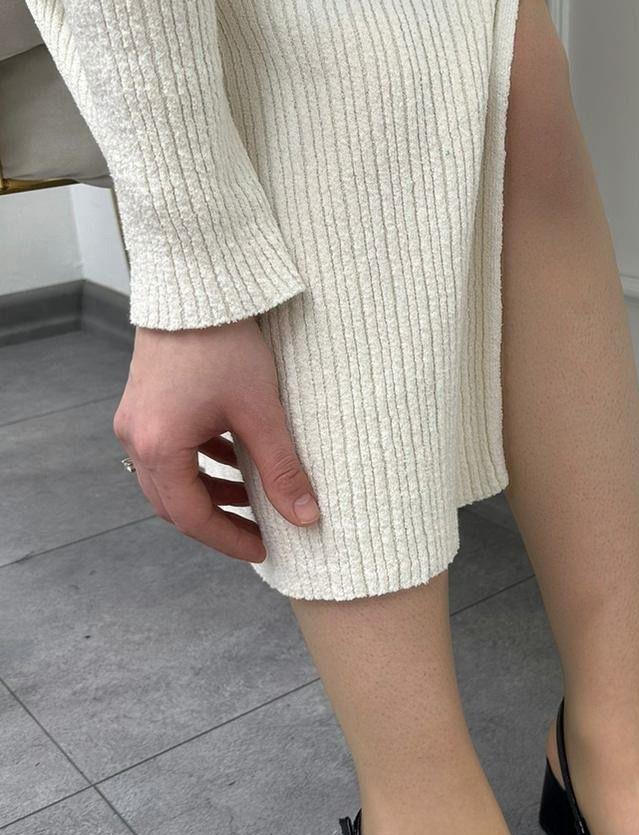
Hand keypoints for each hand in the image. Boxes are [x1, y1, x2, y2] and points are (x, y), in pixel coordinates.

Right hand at [113, 317, 319, 563]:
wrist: (195, 283)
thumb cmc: (226, 343)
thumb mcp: (261, 411)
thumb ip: (283, 468)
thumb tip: (306, 517)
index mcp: (160, 447)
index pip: (192, 516)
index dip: (228, 540)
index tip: (263, 551)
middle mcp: (137, 437)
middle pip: (173, 503)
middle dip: (217, 522)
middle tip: (259, 533)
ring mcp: (137, 419)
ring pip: (170, 477)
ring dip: (209, 492)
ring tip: (253, 497)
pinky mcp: (146, 402)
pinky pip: (169, 450)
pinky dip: (201, 463)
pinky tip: (236, 456)